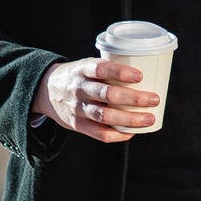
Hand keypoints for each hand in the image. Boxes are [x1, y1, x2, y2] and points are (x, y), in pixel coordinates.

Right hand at [35, 59, 157, 141]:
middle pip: (106, 95)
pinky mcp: (77, 125)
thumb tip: (148, 73)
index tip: (140, 76)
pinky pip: (99, 133)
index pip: (100, 69)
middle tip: (154, 99)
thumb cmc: (78, 76)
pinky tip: (132, 132)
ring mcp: (77, 108)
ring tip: (150, 118)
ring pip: (105, 116)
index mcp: (81, 70)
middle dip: (133, 98)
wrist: (46, 91)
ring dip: (130, 119)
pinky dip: (117, 134)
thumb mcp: (87, 65)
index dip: (120, 72)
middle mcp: (78, 89)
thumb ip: (108, 70)